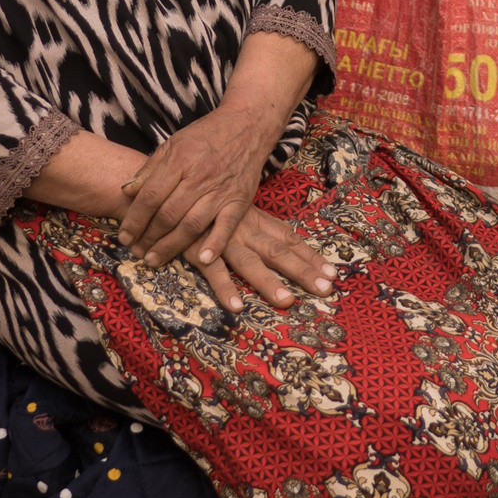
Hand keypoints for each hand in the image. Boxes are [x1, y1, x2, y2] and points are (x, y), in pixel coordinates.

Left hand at [117, 106, 277, 268]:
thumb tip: (126, 192)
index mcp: (179, 160)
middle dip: (149, 237)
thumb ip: (149, 169)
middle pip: (168, 215)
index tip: (124, 236)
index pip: (151, 196)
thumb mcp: (173, 143)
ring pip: (192, 225)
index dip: (135, 219)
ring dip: (171, 246)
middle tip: (137, 252)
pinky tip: (201, 259)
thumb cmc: (206, 135)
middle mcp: (199, 176)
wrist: (247, 125)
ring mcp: (221, 190)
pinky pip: (226, 226)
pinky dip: (215, 244)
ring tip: (155, 259)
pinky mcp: (240, 199)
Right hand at [183, 207, 338, 312]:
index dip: (310, 256)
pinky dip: (224, 289)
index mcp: (255, 220)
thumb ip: (256, 227)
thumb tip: (284, 246)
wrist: (165, 191)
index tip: (332, 273)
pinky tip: (236, 307)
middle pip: (278, 251)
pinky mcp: (197, 249)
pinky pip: (213, 271)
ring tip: (287, 301)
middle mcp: (243, 229)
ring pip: (250, 262)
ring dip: (268, 282)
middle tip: (325, 289)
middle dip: (302, 271)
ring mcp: (221, 240)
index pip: (288, 239)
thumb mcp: (235, 211)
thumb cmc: (204, 203)